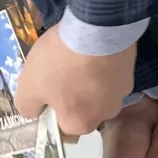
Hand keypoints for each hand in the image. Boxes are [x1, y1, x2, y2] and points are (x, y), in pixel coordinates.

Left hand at [12, 30, 135, 137]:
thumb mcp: (28, 86)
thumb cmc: (60, 63)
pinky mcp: (131, 70)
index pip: (62, 128)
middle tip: (58, 71)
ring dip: (87, 79)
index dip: (50, 113)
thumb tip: (32, 111)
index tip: (44, 92)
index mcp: (81, 124)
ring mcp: (122, 92)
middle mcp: (105, 114)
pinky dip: (100, 65)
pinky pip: (109, 73)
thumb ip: (27, 106)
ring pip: (97, 91)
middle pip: (82, 110)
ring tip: (75, 56)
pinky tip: (91, 49)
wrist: (97, 29)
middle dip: (70, 95)